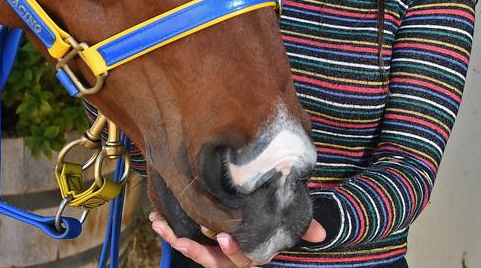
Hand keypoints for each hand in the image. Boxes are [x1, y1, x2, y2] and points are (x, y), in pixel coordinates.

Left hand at [149, 213, 325, 267]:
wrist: (263, 225)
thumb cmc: (276, 225)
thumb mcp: (289, 227)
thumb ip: (303, 229)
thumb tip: (322, 233)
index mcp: (251, 254)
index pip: (242, 258)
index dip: (232, 250)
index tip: (224, 236)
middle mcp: (231, 259)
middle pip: (211, 260)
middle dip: (195, 250)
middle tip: (181, 239)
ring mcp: (215, 252)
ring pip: (194, 251)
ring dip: (175, 238)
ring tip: (160, 225)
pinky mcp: (203, 242)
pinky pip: (185, 240)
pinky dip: (172, 231)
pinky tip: (159, 220)